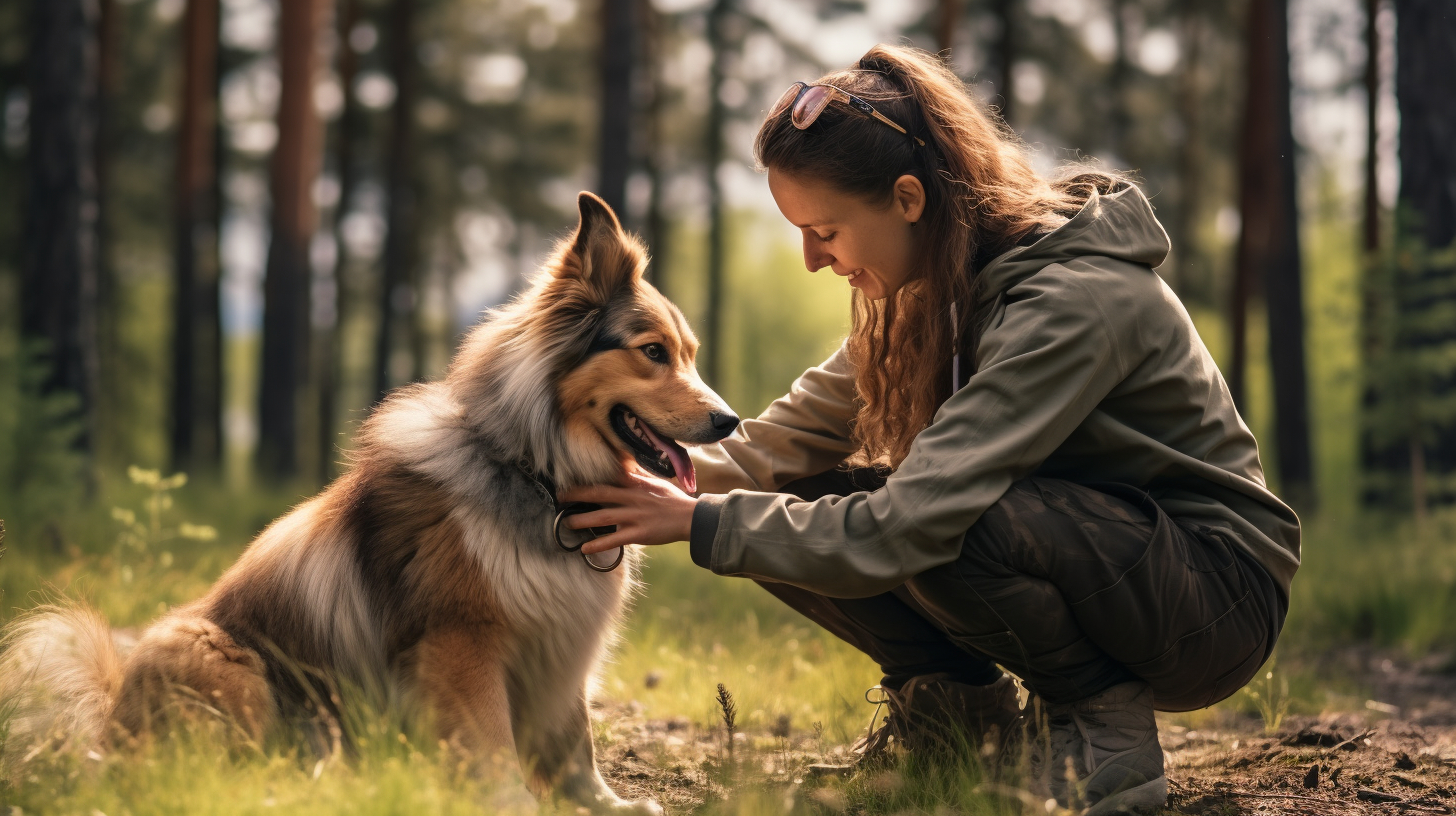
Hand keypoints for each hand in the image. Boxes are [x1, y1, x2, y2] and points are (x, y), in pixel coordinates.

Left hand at [558, 469, 697, 553]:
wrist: (691, 518)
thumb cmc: (673, 499)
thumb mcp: (656, 482)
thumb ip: (638, 476)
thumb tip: (623, 464)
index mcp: (636, 483)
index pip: (609, 475)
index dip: (590, 475)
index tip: (573, 476)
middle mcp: (633, 497)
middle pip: (599, 493)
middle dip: (577, 494)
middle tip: (560, 496)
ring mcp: (635, 516)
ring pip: (603, 516)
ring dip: (582, 520)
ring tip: (566, 523)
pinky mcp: (639, 533)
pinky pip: (614, 540)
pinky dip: (598, 545)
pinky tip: (584, 549)